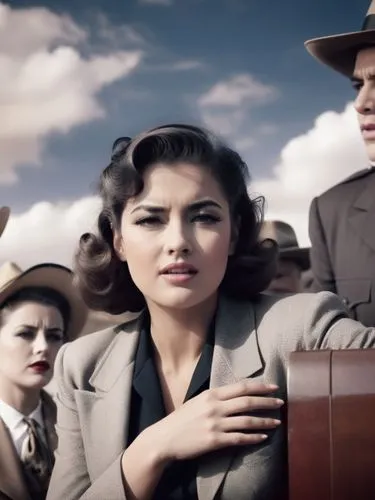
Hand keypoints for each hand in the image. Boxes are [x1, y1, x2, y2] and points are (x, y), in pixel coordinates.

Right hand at [145, 379, 282, 462]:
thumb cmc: (181, 419)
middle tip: (281, 403)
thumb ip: (215, 398)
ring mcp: (215, 424)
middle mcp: (215, 407)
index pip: (241, 387)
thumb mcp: (197, 401)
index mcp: (211, 394)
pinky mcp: (214, 441)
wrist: (164, 438)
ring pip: (247, 421)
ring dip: (265, 421)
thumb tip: (235, 394)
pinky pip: (239, 438)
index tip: (274, 387)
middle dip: (267, 402)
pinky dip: (253, 437)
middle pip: (248, 402)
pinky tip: (263, 437)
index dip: (260, 386)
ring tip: (277, 422)